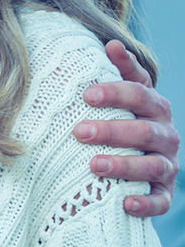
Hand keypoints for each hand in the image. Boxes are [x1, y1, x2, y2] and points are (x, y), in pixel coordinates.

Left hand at [74, 40, 178, 216]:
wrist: (140, 154)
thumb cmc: (123, 116)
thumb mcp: (123, 93)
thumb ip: (120, 70)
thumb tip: (112, 43)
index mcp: (154, 106)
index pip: (140, 94)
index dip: (116, 93)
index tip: (86, 95)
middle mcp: (166, 134)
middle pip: (144, 130)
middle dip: (112, 131)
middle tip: (79, 132)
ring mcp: (167, 164)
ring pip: (152, 165)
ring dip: (125, 165)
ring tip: (94, 166)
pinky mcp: (165, 192)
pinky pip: (161, 200)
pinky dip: (146, 203)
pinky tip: (126, 203)